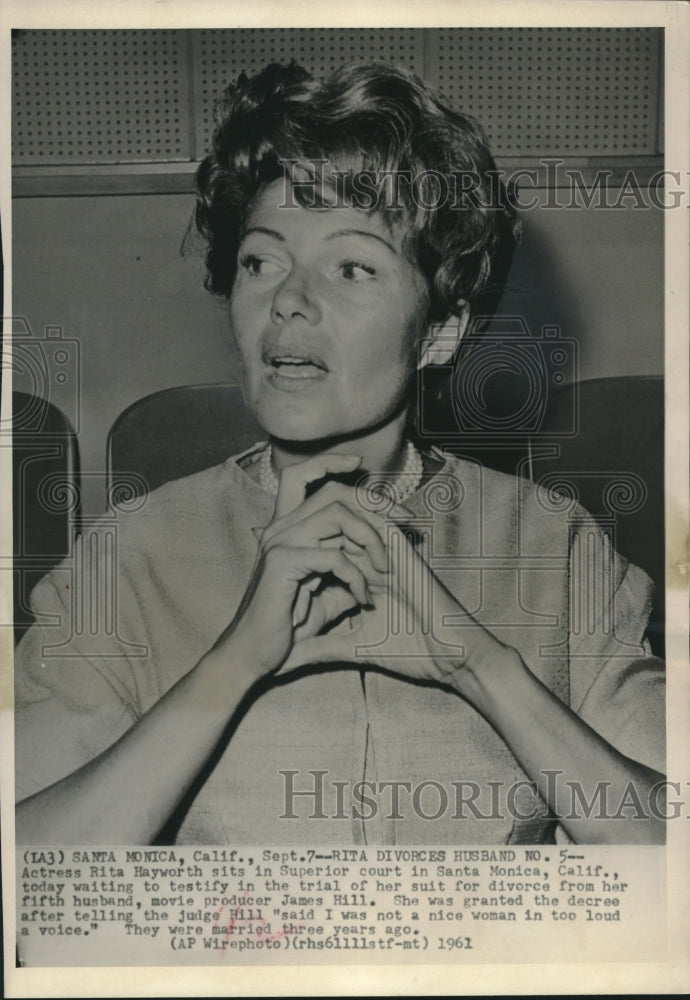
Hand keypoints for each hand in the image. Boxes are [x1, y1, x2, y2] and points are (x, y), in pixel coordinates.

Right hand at [214, 453, 394, 676]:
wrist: (255, 656)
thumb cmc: (287, 627)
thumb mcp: (327, 595)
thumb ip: (348, 573)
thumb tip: (379, 565)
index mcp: (285, 529)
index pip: (300, 477)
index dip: (328, 463)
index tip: (358, 464)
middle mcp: (278, 529)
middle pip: (330, 491)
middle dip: (372, 506)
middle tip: (401, 527)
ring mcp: (278, 543)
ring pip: (336, 515)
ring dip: (370, 539)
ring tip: (384, 568)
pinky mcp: (282, 564)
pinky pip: (334, 557)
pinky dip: (357, 577)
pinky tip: (363, 598)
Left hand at [281, 519, 513, 701]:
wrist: (452, 658)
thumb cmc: (412, 653)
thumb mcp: (351, 650)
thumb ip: (320, 647)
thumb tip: (280, 660)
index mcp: (363, 576)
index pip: (324, 551)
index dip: (296, 551)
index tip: (263, 559)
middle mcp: (374, 558)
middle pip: (332, 528)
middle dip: (301, 528)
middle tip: (265, 530)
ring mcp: (389, 552)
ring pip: (350, 518)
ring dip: (321, 521)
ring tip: (288, 523)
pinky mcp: (403, 552)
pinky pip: (375, 523)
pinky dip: (351, 522)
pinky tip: (321, 525)